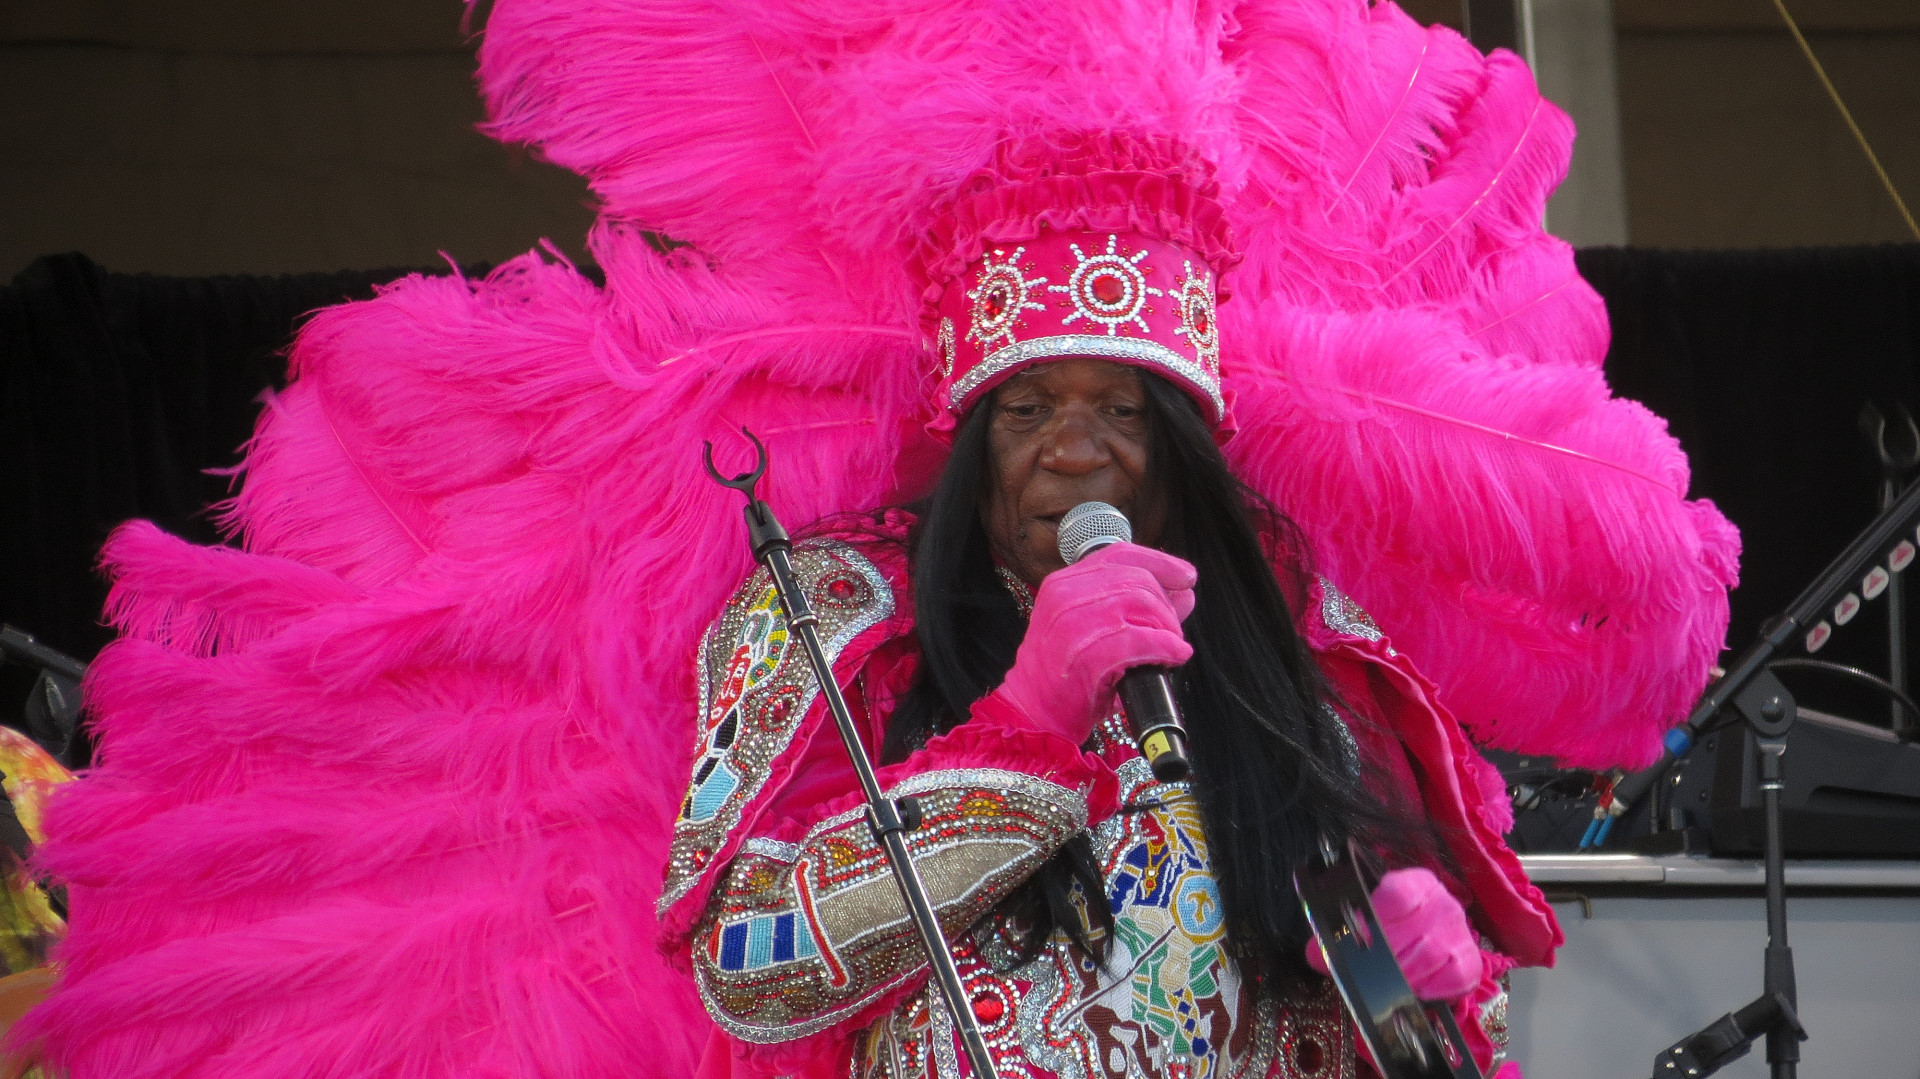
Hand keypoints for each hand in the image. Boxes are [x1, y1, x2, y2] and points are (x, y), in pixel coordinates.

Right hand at [993, 544, 1195, 745]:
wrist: (1033, 713)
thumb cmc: (1064, 675)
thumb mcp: (1091, 628)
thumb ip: (1133, 606)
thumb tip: (1185, 594)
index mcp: (1063, 583)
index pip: (1120, 555)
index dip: (1161, 562)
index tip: (1187, 577)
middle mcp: (1066, 595)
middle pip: (1137, 579)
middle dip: (1166, 606)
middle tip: (1173, 632)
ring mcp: (1076, 623)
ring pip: (1143, 604)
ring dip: (1168, 627)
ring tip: (1171, 648)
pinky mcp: (1090, 654)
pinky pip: (1144, 639)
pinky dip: (1167, 647)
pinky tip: (1175, 657)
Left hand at [1307, 867, 1480, 1001]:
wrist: (1420, 943)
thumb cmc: (1389, 930)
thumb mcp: (1361, 924)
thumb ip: (1337, 935)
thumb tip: (1315, 953)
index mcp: (1414, 884)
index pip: (1398, 892)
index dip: (1375, 916)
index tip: (1358, 936)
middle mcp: (1442, 902)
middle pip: (1414, 930)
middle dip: (1385, 956)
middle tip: (1367, 971)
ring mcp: (1459, 931)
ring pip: (1431, 956)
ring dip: (1404, 976)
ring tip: (1387, 983)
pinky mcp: (1470, 960)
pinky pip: (1455, 976)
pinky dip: (1432, 987)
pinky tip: (1416, 989)